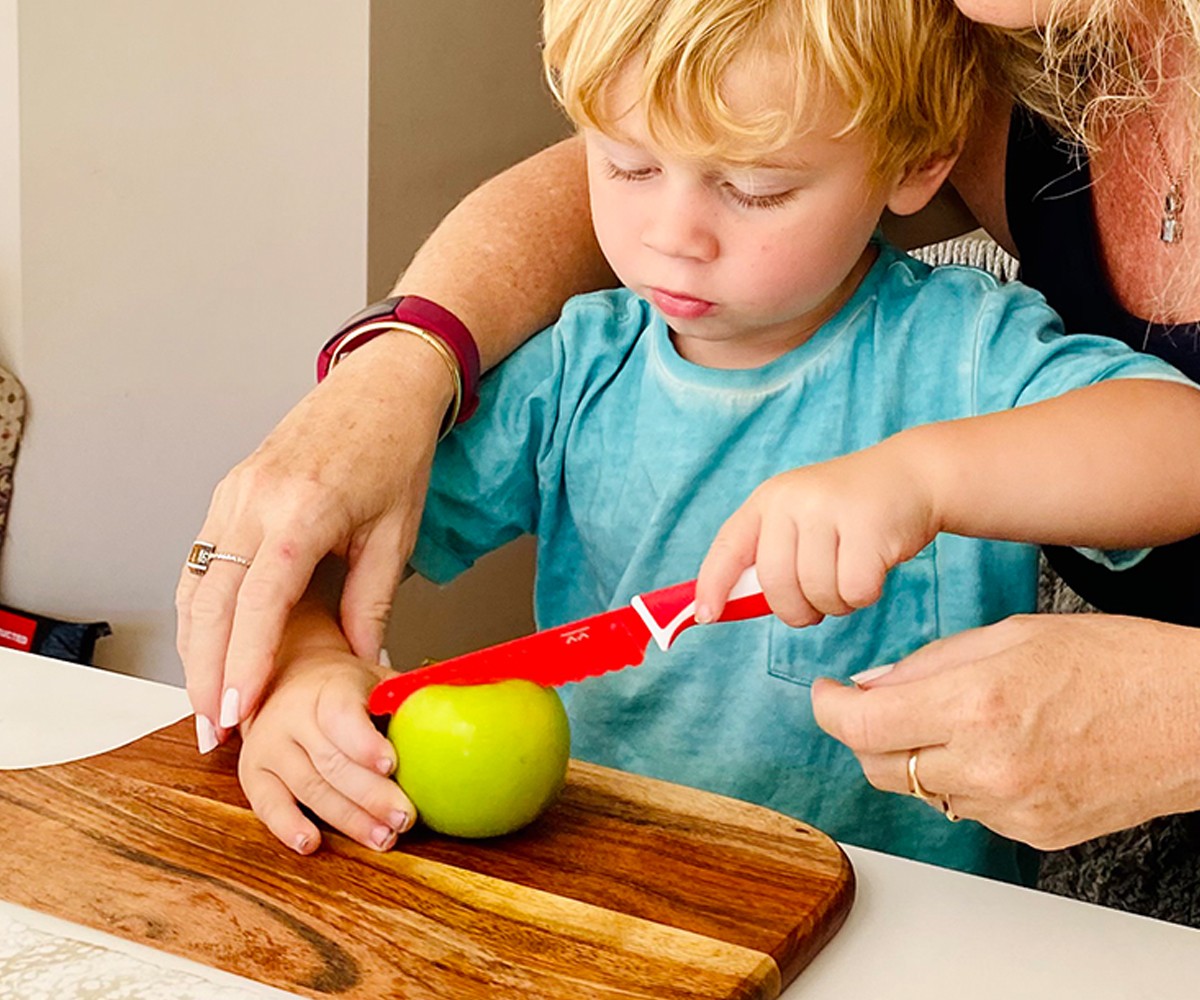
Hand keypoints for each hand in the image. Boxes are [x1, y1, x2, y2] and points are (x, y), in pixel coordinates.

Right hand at [176, 336, 448, 748]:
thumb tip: (361, 663)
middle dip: (205, 672)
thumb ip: (372, 603)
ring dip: (193, 647)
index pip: (258, 602)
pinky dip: (198, 609)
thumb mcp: (396, 534)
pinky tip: (206, 646)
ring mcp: (234, 492)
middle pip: (210, 601)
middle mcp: (254, 500)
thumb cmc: (395, 450)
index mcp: (301, 511)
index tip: (239, 713)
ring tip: (206, 703)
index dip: (244, 663)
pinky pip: (201, 559)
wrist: (380, 385)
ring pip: (194, 583)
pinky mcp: (229, 491)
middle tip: (213, 727)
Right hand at [238, 649, 415, 853]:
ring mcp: (268, 745)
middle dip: (371, 795)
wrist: (288, 679)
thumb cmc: (345, 688)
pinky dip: (288, 827)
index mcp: (328, 686)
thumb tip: (457, 708)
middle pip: (331, 761)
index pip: (341, 716)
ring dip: (347, 819)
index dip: (365, 743)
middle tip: (404, 818)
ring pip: (308, 788)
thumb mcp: (376, 679)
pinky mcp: (253, 773)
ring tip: (382, 838)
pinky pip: (267, 804)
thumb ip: (407, 697)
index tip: (391, 765)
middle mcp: (292, 714)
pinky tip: (312, 843)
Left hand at [695, 438, 938, 625]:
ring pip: (816, 592)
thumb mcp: (801, 521)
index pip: (728, 547)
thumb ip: (770, 557)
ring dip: (836, 603)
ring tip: (850, 576)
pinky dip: (865, 595)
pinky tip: (874, 570)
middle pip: (775, 584)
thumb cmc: (850, 514)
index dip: (712, 585)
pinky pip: (854, 590)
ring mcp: (828, 509)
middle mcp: (791, 500)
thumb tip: (726, 607)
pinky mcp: (867, 524)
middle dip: (796, 610)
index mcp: (768, 500)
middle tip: (816, 605)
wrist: (912, 476)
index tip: (705, 615)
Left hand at [811, 614, 1199, 849]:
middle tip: (879, 703)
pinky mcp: (1034, 833)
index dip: (828, 709)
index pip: (862, 724)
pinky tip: (992, 749)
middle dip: (866, 732)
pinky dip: (960, 781)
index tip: (826, 695)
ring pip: (919, 791)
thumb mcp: (1011, 634)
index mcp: (975, 702)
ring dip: (914, 757)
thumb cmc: (1117, 662)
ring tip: (953, 720)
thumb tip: (872, 685)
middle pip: (879, 765)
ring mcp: (1010, 806)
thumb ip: (930, 664)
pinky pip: (966, 810)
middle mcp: (986, 764)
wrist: (1197, 718)